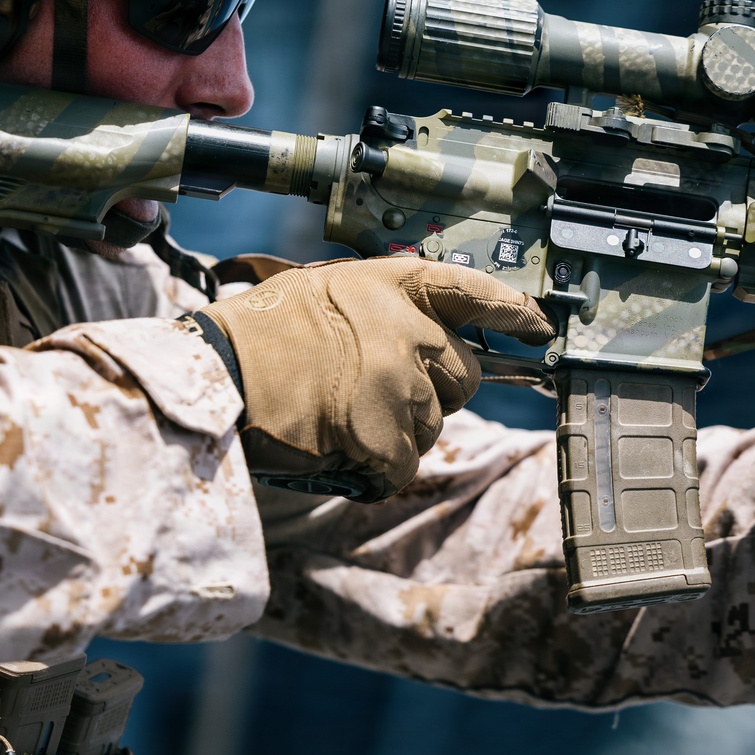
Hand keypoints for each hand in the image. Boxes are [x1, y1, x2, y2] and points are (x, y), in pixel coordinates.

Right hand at [199, 258, 555, 500]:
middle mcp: (408, 329)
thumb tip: (419, 336)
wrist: (216, 376)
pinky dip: (375, 468)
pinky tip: (338, 449)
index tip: (539, 326)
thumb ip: (381, 308)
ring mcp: (401, 383)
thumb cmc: (259, 335)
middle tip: (375, 394)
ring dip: (397, 431)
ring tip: (340, 417)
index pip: (473, 291)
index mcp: (393, 286)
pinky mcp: (387, 435)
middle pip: (463, 376)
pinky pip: (403, 465)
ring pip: (432, 425)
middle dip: (432, 392)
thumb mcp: (325, 292)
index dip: (512, 310)